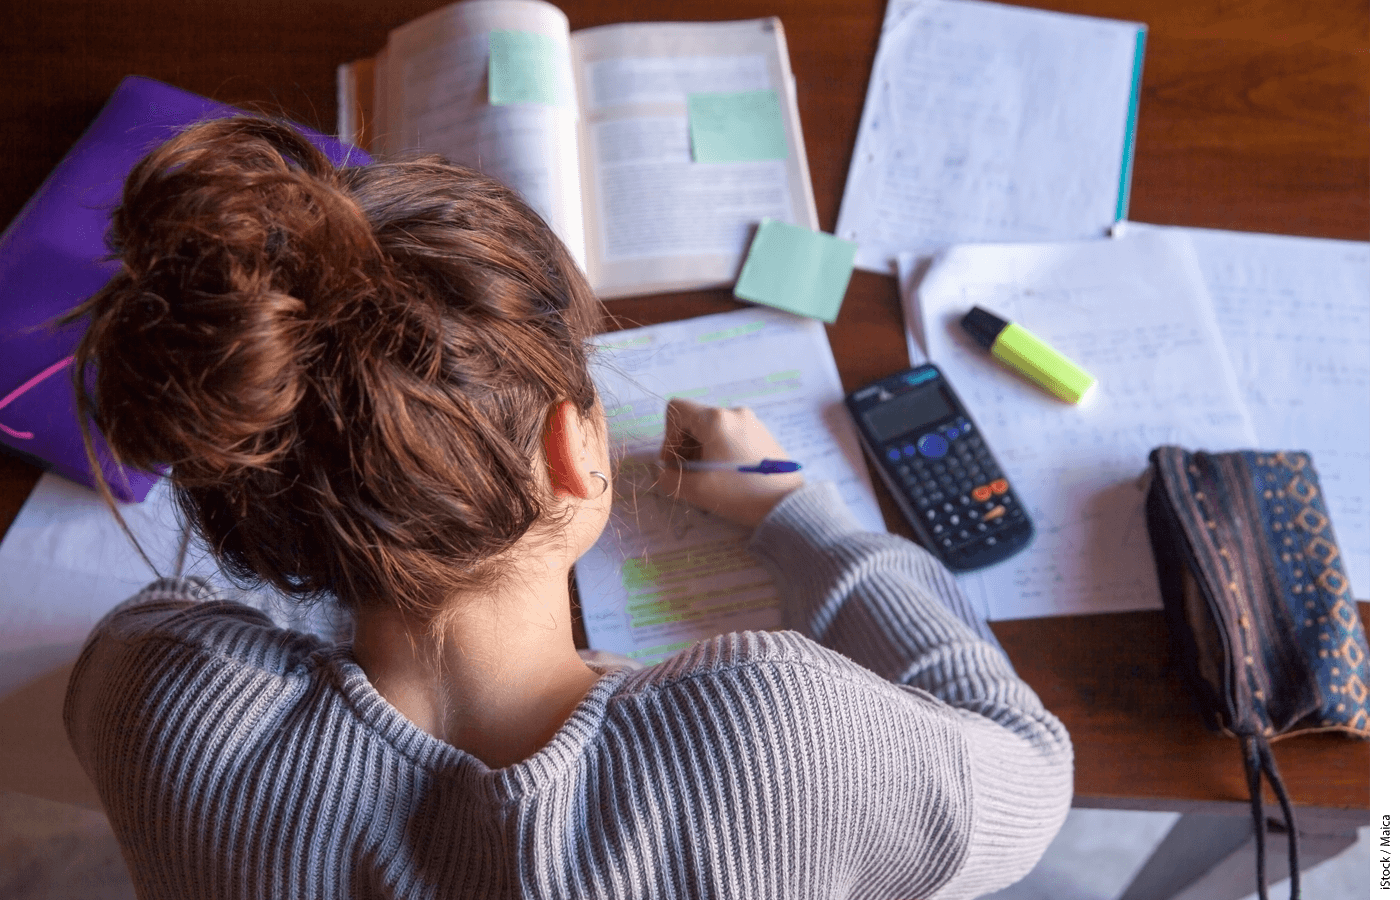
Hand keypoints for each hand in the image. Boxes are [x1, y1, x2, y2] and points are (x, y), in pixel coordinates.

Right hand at [653, 398, 803, 527]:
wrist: (788, 505)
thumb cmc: (741, 494)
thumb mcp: (698, 491)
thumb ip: (670, 479)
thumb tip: (664, 473)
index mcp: (716, 419)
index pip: (676, 410)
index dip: (667, 436)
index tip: (674, 463)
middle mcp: (734, 413)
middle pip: (695, 420)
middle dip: (684, 446)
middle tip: (687, 475)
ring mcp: (752, 422)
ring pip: (713, 429)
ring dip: (701, 450)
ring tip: (707, 479)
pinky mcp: (763, 435)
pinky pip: (731, 435)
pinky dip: (720, 451)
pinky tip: (726, 476)